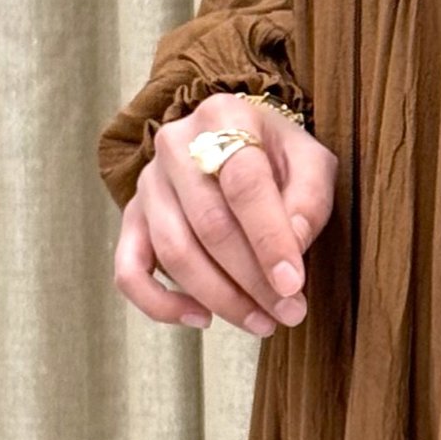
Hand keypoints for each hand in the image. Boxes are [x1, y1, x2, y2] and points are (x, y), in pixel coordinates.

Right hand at [114, 89, 337, 337]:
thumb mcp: (310, 160)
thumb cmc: (278, 154)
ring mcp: (148, 184)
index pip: (244, 183)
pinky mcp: (132, 218)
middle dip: (252, 279)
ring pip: (175, 252)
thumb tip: (293, 247)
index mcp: (224, 117)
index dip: (269, 238)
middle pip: (209, 224)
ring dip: (220, 298)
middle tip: (289, 312)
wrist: (234, 139)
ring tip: (262, 322)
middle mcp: (175, 146)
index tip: (293, 284)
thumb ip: (310, 197)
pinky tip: (202, 319)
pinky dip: (160, 304)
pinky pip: (130, 270)